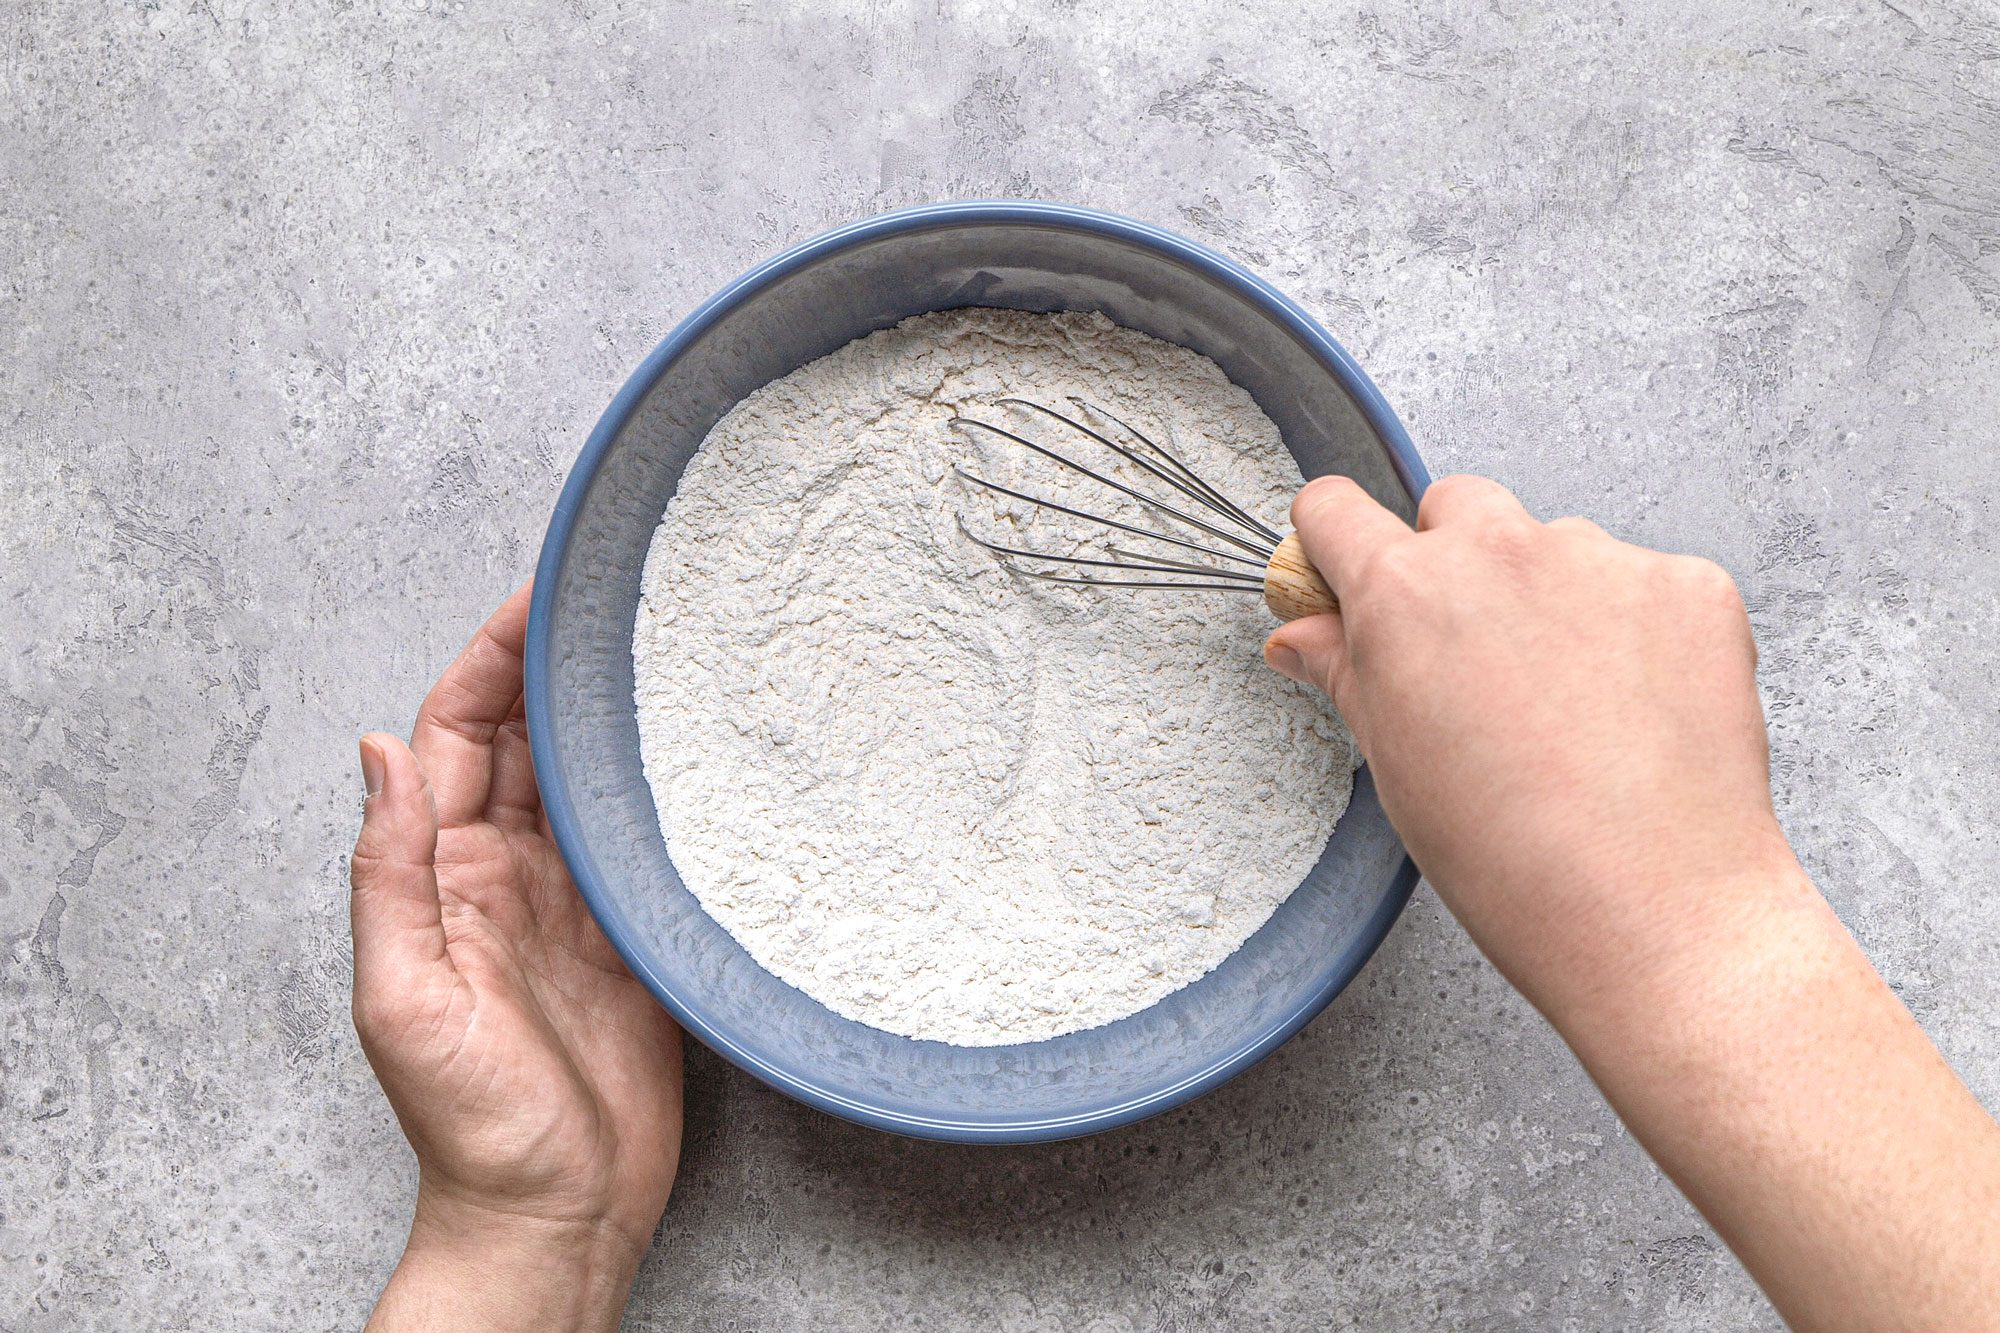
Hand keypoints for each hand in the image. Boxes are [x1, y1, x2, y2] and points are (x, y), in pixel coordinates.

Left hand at [350, 584, 682, 1332]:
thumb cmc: (473, 1129)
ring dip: (610, 713)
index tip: (535, 595)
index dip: (491, 659)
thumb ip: (389, 876)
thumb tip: (375, 750)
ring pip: (588, 780)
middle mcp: (507, 876)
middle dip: (557, 662)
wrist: (556, 1216)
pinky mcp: (635, 938)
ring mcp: (575, 904)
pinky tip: (694, 752)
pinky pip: (645, 841)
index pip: (458, 734)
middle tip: (610, 594)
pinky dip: (661, 788)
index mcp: (444, 877)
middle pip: (527, 740)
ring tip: (655, 646)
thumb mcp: (404, 1000)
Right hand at [1262, 474, 1791, 1018]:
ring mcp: (1602, 560)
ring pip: (1557, 547)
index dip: (1335, 543)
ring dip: (1552, 598)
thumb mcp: (1395, 763)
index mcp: (1406, 593)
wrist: (1652, 907)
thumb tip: (1301, 637)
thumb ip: (1345, 672)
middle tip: (1472, 656)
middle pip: (1455, 507)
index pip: (1336, 508)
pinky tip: (1636, 710)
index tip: (1347, 572)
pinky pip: (1644, 583)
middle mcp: (1500, 553)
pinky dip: (1637, 630)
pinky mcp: (1689, 585)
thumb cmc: (1514, 858)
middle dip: (1454, 562)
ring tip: (1570, 706)